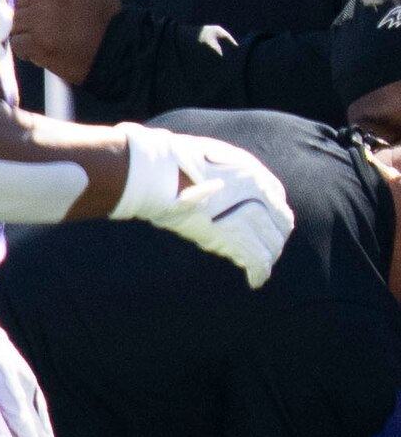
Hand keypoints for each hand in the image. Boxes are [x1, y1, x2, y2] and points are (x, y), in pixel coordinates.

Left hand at [13, 0, 118, 80]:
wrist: (116, 48)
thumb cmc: (104, 12)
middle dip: (31, 7)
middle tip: (49, 17)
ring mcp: (38, 20)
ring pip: (17, 20)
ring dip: (29, 28)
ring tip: (50, 32)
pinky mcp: (36, 44)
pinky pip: (17, 42)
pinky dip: (28, 47)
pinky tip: (43, 46)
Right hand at [114, 121, 295, 282]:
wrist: (157, 173)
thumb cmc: (174, 163)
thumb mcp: (211, 155)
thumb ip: (230, 172)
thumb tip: (229, 186)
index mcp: (253, 174)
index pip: (278, 202)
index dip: (275, 218)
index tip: (267, 228)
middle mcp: (258, 195)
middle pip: (280, 227)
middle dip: (274, 240)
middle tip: (267, 251)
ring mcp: (247, 216)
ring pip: (271, 246)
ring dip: (267, 258)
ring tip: (260, 268)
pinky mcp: (233, 238)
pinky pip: (257, 261)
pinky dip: (259, 273)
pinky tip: (255, 281)